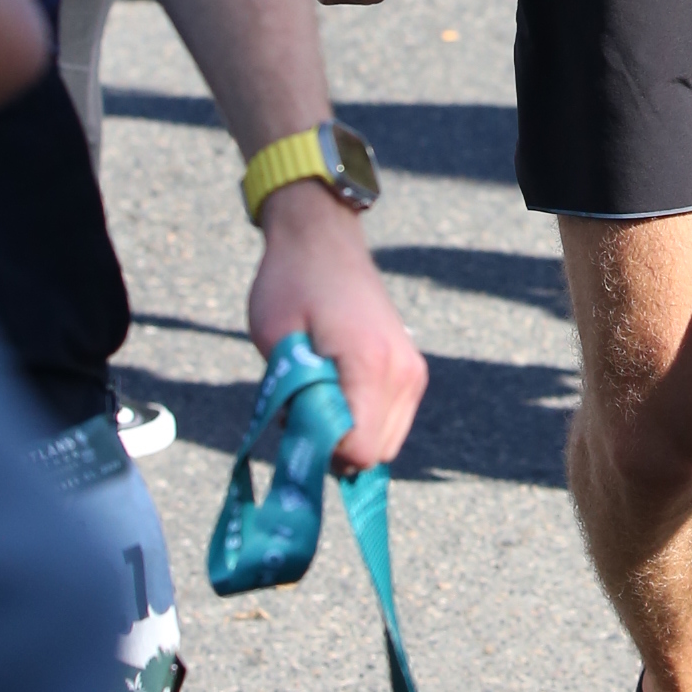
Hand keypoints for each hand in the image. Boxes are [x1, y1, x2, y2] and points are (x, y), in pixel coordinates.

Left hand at [249, 181, 426, 469]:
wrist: (322, 238)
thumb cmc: (290, 284)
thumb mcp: (278, 343)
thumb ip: (296, 398)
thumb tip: (309, 448)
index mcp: (371, 364)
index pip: (361, 450)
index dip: (322, 448)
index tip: (294, 421)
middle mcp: (404, 372)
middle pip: (377, 454)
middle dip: (336, 445)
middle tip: (301, 407)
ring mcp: (413, 371)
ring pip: (386, 442)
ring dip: (349, 433)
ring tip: (318, 393)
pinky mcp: (412, 370)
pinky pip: (390, 421)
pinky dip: (362, 419)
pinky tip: (335, 388)